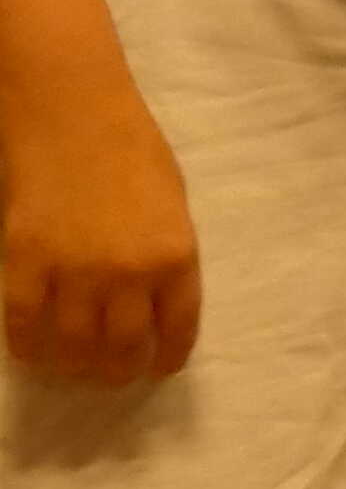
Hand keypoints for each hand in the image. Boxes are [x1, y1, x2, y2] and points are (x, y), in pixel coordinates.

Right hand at [2, 71, 198, 384]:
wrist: (72, 112)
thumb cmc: (130, 148)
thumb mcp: (172, 205)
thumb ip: (165, 254)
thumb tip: (155, 298)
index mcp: (176, 256)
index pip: (177, 328)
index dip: (167, 356)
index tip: (159, 368)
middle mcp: (130, 273)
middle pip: (124, 347)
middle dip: (120, 370)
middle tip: (112, 375)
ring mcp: (75, 271)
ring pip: (74, 346)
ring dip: (76, 366)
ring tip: (75, 368)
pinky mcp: (25, 263)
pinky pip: (25, 325)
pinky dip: (30, 348)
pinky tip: (35, 354)